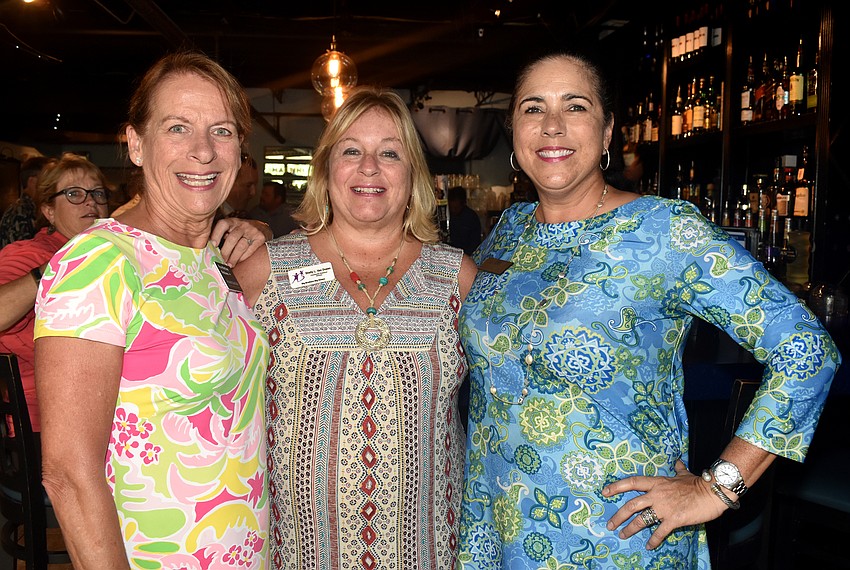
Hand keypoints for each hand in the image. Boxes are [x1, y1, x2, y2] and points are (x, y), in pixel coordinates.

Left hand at [211, 218, 271, 265]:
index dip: (216, 235)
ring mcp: (252, 231)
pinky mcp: (260, 238)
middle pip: (232, 238)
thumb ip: (222, 234)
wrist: (262, 227)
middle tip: (220, 261)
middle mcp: (242, 225)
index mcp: (232, 221)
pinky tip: (238, 261)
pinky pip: (251, 249)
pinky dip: (243, 257)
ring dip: (234, 257)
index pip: (223, 224)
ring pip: (241, 246)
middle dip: (225, 252)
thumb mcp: (232, 227)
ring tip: (229, 265)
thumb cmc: (242, 230)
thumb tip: (208, 247)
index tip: (212, 245)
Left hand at [602, 459, 727, 549]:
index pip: (632, 482)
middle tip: (610, 524)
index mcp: (657, 482)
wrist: (711, 492)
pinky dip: (654, 540)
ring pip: (641, 520)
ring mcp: (664, 507)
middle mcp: (656, 494)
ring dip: (630, 529)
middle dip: (618, 516)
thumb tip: (677, 463)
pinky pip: (660, 532)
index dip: (617, 486)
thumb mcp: (684, 474)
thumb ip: (678, 470)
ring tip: (623, 535)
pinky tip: (649, 546)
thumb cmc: (698, 483)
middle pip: (631, 505)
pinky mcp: (673, 519)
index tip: (605, 491)